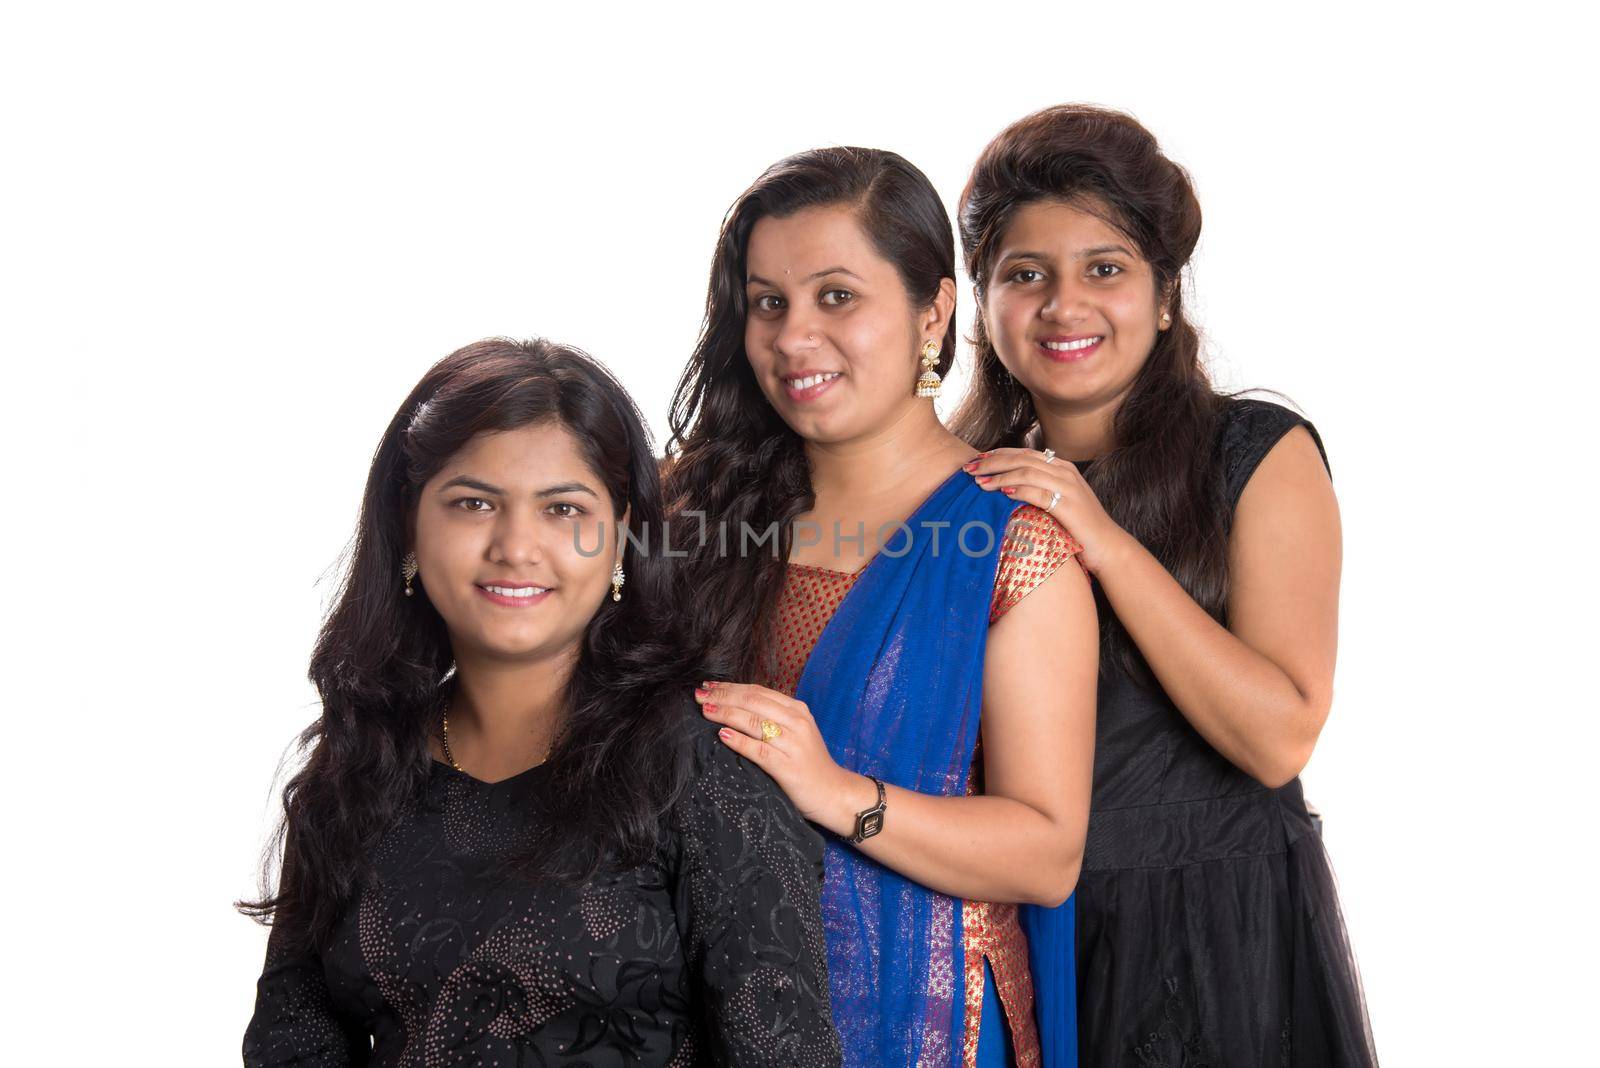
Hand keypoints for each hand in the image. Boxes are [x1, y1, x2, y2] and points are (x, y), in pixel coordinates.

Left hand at [693, 681, 870, 835]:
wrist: (834, 793)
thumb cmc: (809, 763)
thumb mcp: (796, 732)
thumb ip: (773, 718)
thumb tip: (736, 706)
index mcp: (797, 709)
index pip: (758, 691)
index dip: (730, 687)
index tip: (709, 686)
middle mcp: (796, 722)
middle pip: (752, 702)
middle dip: (723, 696)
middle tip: (699, 694)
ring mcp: (793, 743)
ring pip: (753, 722)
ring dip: (726, 714)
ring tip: (705, 710)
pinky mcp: (788, 766)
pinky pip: (758, 750)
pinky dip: (739, 741)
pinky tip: (722, 735)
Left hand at [964, 447, 1131, 572]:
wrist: (1107, 546)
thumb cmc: (1078, 527)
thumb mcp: (1058, 501)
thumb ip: (1038, 490)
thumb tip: (1005, 489)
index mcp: (1061, 467)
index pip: (1023, 453)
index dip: (997, 454)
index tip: (976, 460)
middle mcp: (1065, 472)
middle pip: (1021, 458)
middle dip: (992, 462)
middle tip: (969, 468)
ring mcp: (1069, 487)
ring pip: (1027, 472)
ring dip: (999, 476)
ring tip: (979, 482)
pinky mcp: (1069, 505)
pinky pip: (1038, 492)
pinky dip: (1018, 491)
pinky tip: (1001, 493)